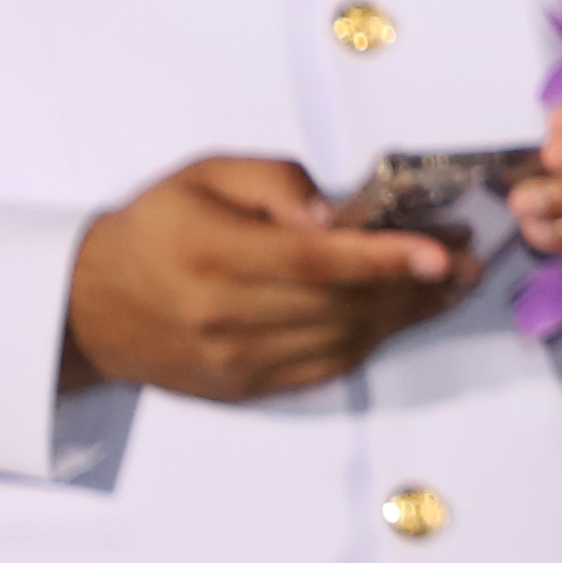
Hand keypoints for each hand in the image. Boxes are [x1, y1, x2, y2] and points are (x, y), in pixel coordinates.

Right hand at [58, 155, 463, 400]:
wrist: (94, 306)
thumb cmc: (156, 228)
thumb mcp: (204, 175)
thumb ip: (275, 181)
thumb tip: (333, 215)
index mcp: (212, 253)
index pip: (312, 260)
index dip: (381, 258)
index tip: (438, 253)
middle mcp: (225, 314)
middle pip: (339, 303)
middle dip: (413, 283)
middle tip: (467, 260)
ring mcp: (237, 359)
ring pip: (343, 339)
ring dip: (405, 314)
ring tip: (450, 287)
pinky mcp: (248, 386)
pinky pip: (328, 366)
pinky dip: (372, 340)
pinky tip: (403, 314)